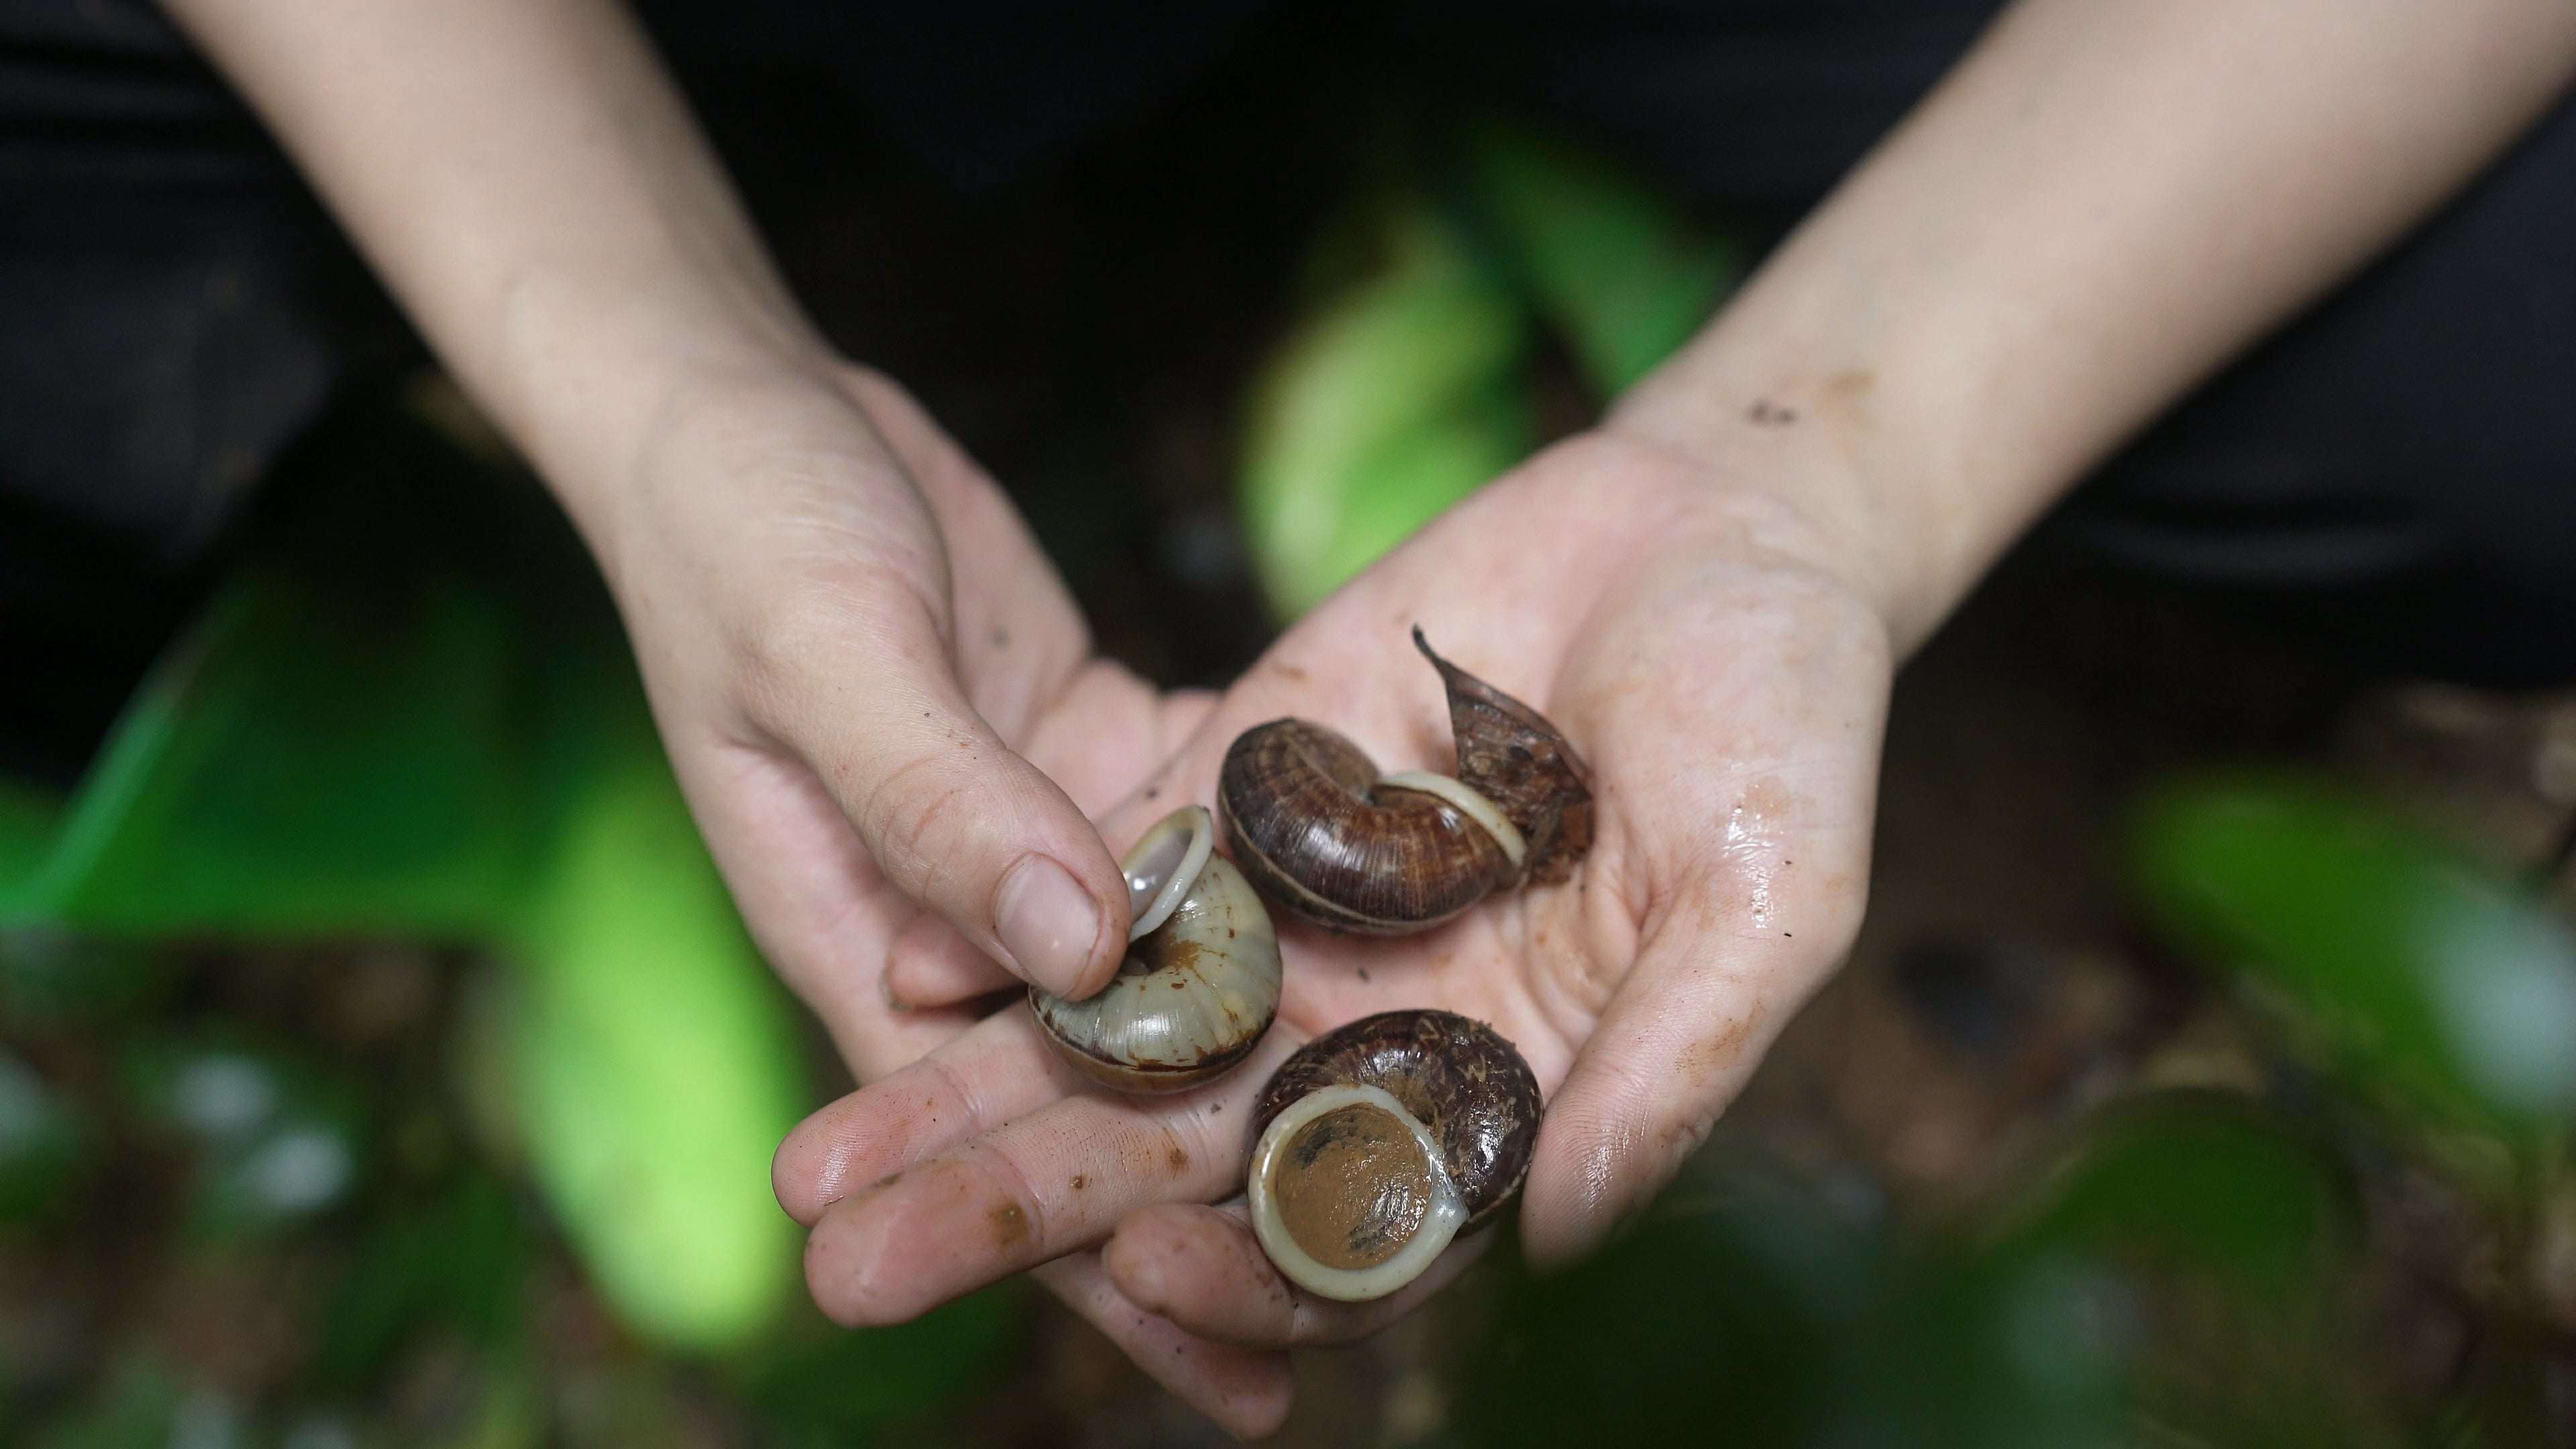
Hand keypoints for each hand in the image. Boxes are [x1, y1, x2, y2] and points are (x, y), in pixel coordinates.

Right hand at [591, 358, 1299, 1409]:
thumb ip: (942, 801)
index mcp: (862, 933)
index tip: (1224, 1362)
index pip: (984, 1134)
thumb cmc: (738, 527)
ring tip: (1407, 1149)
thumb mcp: (825, 652)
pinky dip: (1280, 882)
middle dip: (1212, 1198)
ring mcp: (1037, 837)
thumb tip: (1078, 953)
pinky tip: (1402, 932)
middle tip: (1360, 1307)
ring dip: (1265, 1053)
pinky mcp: (1098, 753)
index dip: (1099, 1252)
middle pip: (1098, 1085)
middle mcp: (960, 916)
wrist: (747, 407)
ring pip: (1168, 970)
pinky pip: (1203, 836)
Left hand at [773, 424, 1895, 1433]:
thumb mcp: (1771, 897)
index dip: (1238, 1263)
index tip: (1137, 1261)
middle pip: (1173, 1146)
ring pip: (1104, 1030)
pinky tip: (893, 970)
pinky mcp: (1238, 783)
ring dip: (962, 1096)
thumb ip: (1670, 1065)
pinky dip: (1002, 925)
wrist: (1724, 523)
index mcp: (1498, 1081)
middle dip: (1017, 1209)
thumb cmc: (1788, 719)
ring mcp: (1293, 905)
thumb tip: (1549, 1242)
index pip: (1341, 1223)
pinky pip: (1105, 870)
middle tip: (856, 1265)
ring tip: (814, 1170)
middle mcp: (1372, 1021)